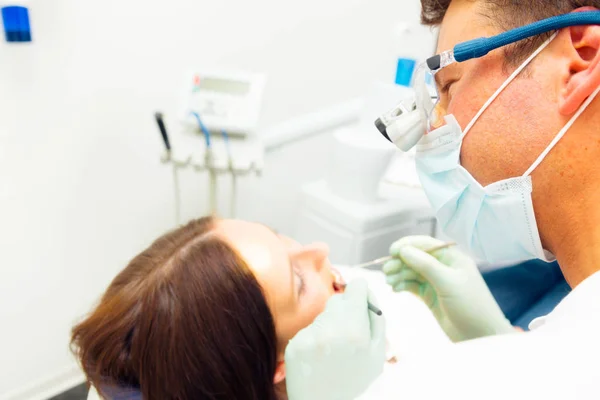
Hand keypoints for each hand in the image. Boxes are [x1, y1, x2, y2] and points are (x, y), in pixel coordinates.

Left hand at [285, 279, 385, 399]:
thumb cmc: (356, 382)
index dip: (361, 294)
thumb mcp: (378, 354)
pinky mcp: (294, 345)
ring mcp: (309, 338)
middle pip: (338, 300)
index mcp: (356, 331)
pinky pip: (308, 329)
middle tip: (348, 337)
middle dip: (345, 312)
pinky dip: (314, 339)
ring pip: (322, 315)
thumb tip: (367, 290)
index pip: (357, 287)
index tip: (360, 300)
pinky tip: (318, 359)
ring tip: (333, 353)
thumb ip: (377, 319)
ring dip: (329, 326)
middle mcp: (330, 330)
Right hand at [383, 236, 513, 341]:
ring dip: (399, 275)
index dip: (407, 245)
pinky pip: (412, 286)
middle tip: (387, 271)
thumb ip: (425, 264)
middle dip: (400, 262)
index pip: (425, 244)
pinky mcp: (430, 296)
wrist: (481, 336)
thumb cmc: (470, 305)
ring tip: (389, 282)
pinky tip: (395, 289)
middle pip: (415, 258)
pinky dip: (402, 285)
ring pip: (411, 272)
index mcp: (451, 257)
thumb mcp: (448, 282)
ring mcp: (436, 282)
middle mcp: (443, 266)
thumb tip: (403, 250)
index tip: (391, 251)